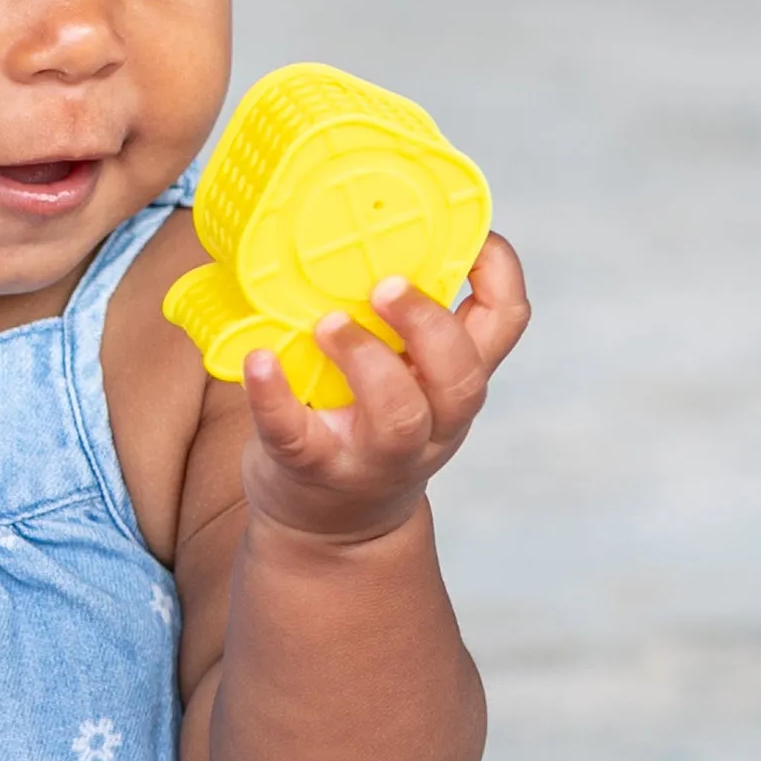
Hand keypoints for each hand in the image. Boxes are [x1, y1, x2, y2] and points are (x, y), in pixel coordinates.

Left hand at [240, 234, 528, 542]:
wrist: (329, 532)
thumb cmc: (363, 427)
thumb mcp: (405, 380)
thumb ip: (404, 327)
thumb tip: (371, 228)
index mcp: (452, 385)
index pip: (504, 324)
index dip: (500, 274)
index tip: (471, 235)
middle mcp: (431, 424)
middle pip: (459, 376)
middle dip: (430, 324)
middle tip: (385, 285)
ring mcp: (374, 455)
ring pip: (398, 413)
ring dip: (366, 359)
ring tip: (327, 324)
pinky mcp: (311, 470)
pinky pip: (294, 435)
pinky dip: (272, 395)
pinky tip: (256, 361)